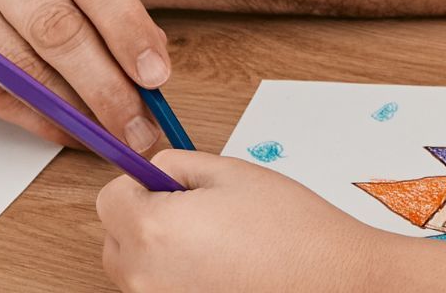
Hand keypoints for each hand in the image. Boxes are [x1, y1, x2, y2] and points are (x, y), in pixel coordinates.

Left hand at [98, 151, 385, 292]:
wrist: (335, 280)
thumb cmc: (292, 230)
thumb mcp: (231, 172)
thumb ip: (178, 165)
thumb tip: (153, 170)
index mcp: (153, 229)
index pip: (110, 198)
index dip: (140, 184)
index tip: (169, 186)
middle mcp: (146, 276)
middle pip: (114, 238)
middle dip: (144, 218)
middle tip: (197, 211)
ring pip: (136, 269)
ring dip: (160, 251)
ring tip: (216, 242)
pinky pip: (162, 291)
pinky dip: (179, 279)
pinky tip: (220, 269)